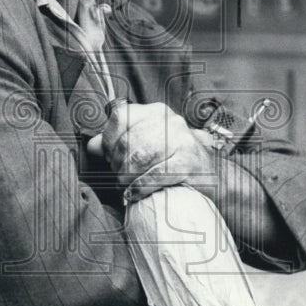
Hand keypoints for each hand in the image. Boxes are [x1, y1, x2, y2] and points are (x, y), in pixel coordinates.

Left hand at [87, 101, 215, 200]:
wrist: (213, 178)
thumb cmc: (173, 161)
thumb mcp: (146, 145)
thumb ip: (117, 143)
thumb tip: (92, 145)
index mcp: (156, 112)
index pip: (120, 117)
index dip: (109, 140)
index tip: (109, 157)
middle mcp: (170, 121)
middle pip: (128, 141)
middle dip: (117, 164)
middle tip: (118, 177)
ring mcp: (181, 141)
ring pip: (140, 158)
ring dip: (126, 177)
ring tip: (126, 186)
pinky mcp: (188, 162)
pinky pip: (155, 175)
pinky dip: (140, 187)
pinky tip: (135, 193)